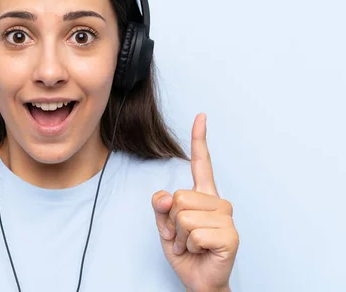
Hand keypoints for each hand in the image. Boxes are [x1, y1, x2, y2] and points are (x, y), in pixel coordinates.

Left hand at [151, 113, 238, 291]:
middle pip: (179, 196)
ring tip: (192, 245)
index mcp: (203, 195)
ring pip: (183, 216)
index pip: (202, 163)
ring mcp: (227, 218)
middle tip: (183, 237)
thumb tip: (165, 196)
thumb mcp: (165, 227)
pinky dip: (189, 247)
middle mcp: (218, 202)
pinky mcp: (230, 236)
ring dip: (180, 237)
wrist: (199, 281)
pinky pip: (194, 234)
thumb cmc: (186, 252)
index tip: (201, 115)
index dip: (199, 139)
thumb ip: (160, 208)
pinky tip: (201, 252)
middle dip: (171, 222)